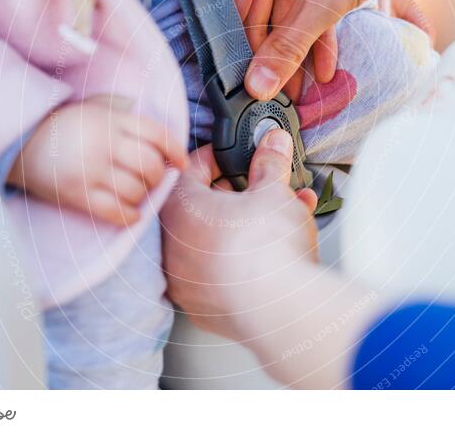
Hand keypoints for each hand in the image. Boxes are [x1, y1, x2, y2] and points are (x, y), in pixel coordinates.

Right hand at [8, 94, 187, 225]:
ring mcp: (91, 170)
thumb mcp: (96, 111)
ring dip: (143, 196)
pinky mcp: (77, 194)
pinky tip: (130, 213)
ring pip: (137, 190)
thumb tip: (164, 144)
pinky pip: (116, 212)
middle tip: (150, 179)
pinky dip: (130, 215)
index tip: (182, 163)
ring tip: (135, 193)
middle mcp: (104, 144)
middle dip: (158, 176)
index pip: (158, 134)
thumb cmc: (65, 127)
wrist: (20, 142)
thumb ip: (126, 121)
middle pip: (152, 165)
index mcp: (112, 120)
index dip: (176, 151)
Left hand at [161, 129, 317, 339]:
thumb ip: (270, 163)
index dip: (216, 157)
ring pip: (214, 243)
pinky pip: (221, 274)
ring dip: (246, 228)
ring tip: (282, 219)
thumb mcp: (273, 191)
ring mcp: (186, 282)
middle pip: (202, 208)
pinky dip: (243, 261)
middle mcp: (172, 247)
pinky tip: (273, 254)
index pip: (189, 169)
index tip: (233, 156)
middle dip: (238, 196)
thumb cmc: (266, 250)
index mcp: (179, 209)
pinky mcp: (204, 308)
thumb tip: (273, 144)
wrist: (282, 309)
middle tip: (261, 189)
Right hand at [227, 0, 433, 100]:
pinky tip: (325, 62)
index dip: (247, 58)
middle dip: (277, 59)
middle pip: (258, 16)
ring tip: (308, 89)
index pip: (235, 17)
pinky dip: (314, 28)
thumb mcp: (326, 1)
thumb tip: (259, 85)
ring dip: (299, 49)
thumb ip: (289, 46)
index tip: (259, 92)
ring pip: (284, 12)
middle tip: (287, 98)